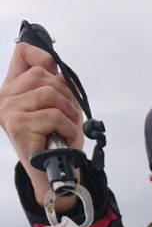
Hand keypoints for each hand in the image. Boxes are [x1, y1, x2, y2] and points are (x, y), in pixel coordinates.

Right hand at [0, 42, 83, 206]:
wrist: (52, 173)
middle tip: (69, 115)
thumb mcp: (58, 108)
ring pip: (49, 93)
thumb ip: (56, 87)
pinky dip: (68, 127)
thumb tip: (63, 73)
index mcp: (13, 89)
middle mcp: (4, 97)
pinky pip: (53, 115)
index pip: (22, 53)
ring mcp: (8, 110)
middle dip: (66, 94)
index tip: (55, 70)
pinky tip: (64, 137)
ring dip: (68, 113)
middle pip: (42, 74)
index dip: (42, 55)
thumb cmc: (55, 141)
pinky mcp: (18, 124)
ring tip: (67, 128)